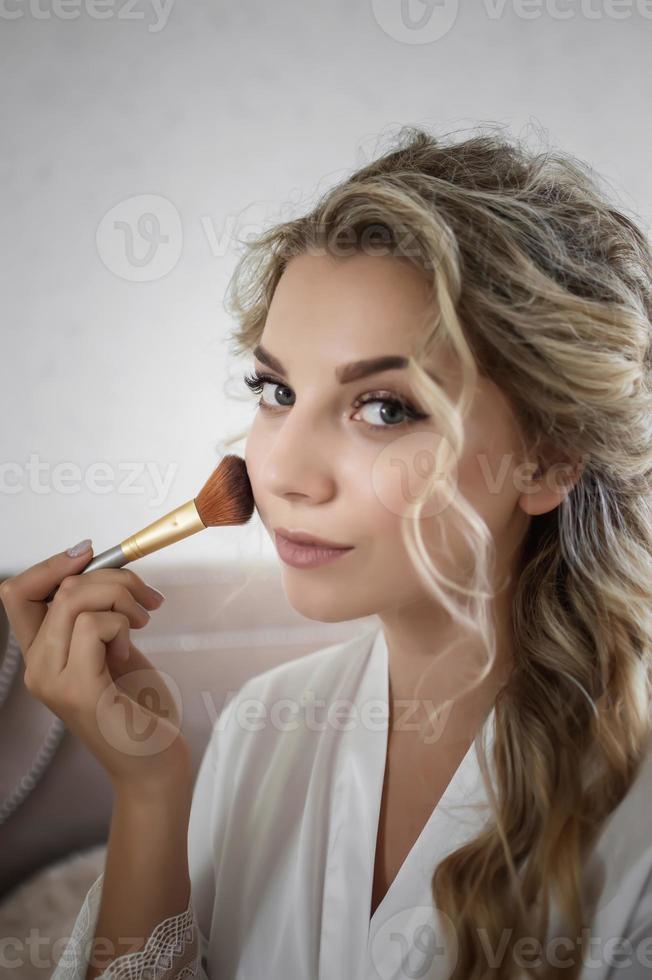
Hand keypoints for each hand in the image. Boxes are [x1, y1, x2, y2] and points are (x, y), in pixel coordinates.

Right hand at [0, 544, 192, 795]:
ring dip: (122, 597)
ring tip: (142, 620)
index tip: (91, 554)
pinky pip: (94, 625)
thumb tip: (98, 569)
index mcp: (42, 655)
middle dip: (112, 577)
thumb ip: (96, 615)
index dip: (51, 564)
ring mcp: (52, 680)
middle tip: (145, 598)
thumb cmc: (139, 706)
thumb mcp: (113, 647)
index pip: (17, 592)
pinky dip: (122, 623)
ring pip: (75, 599)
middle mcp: (38, 668)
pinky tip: (131, 647)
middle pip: (59, 588)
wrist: (155, 762)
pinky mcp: (78, 690)